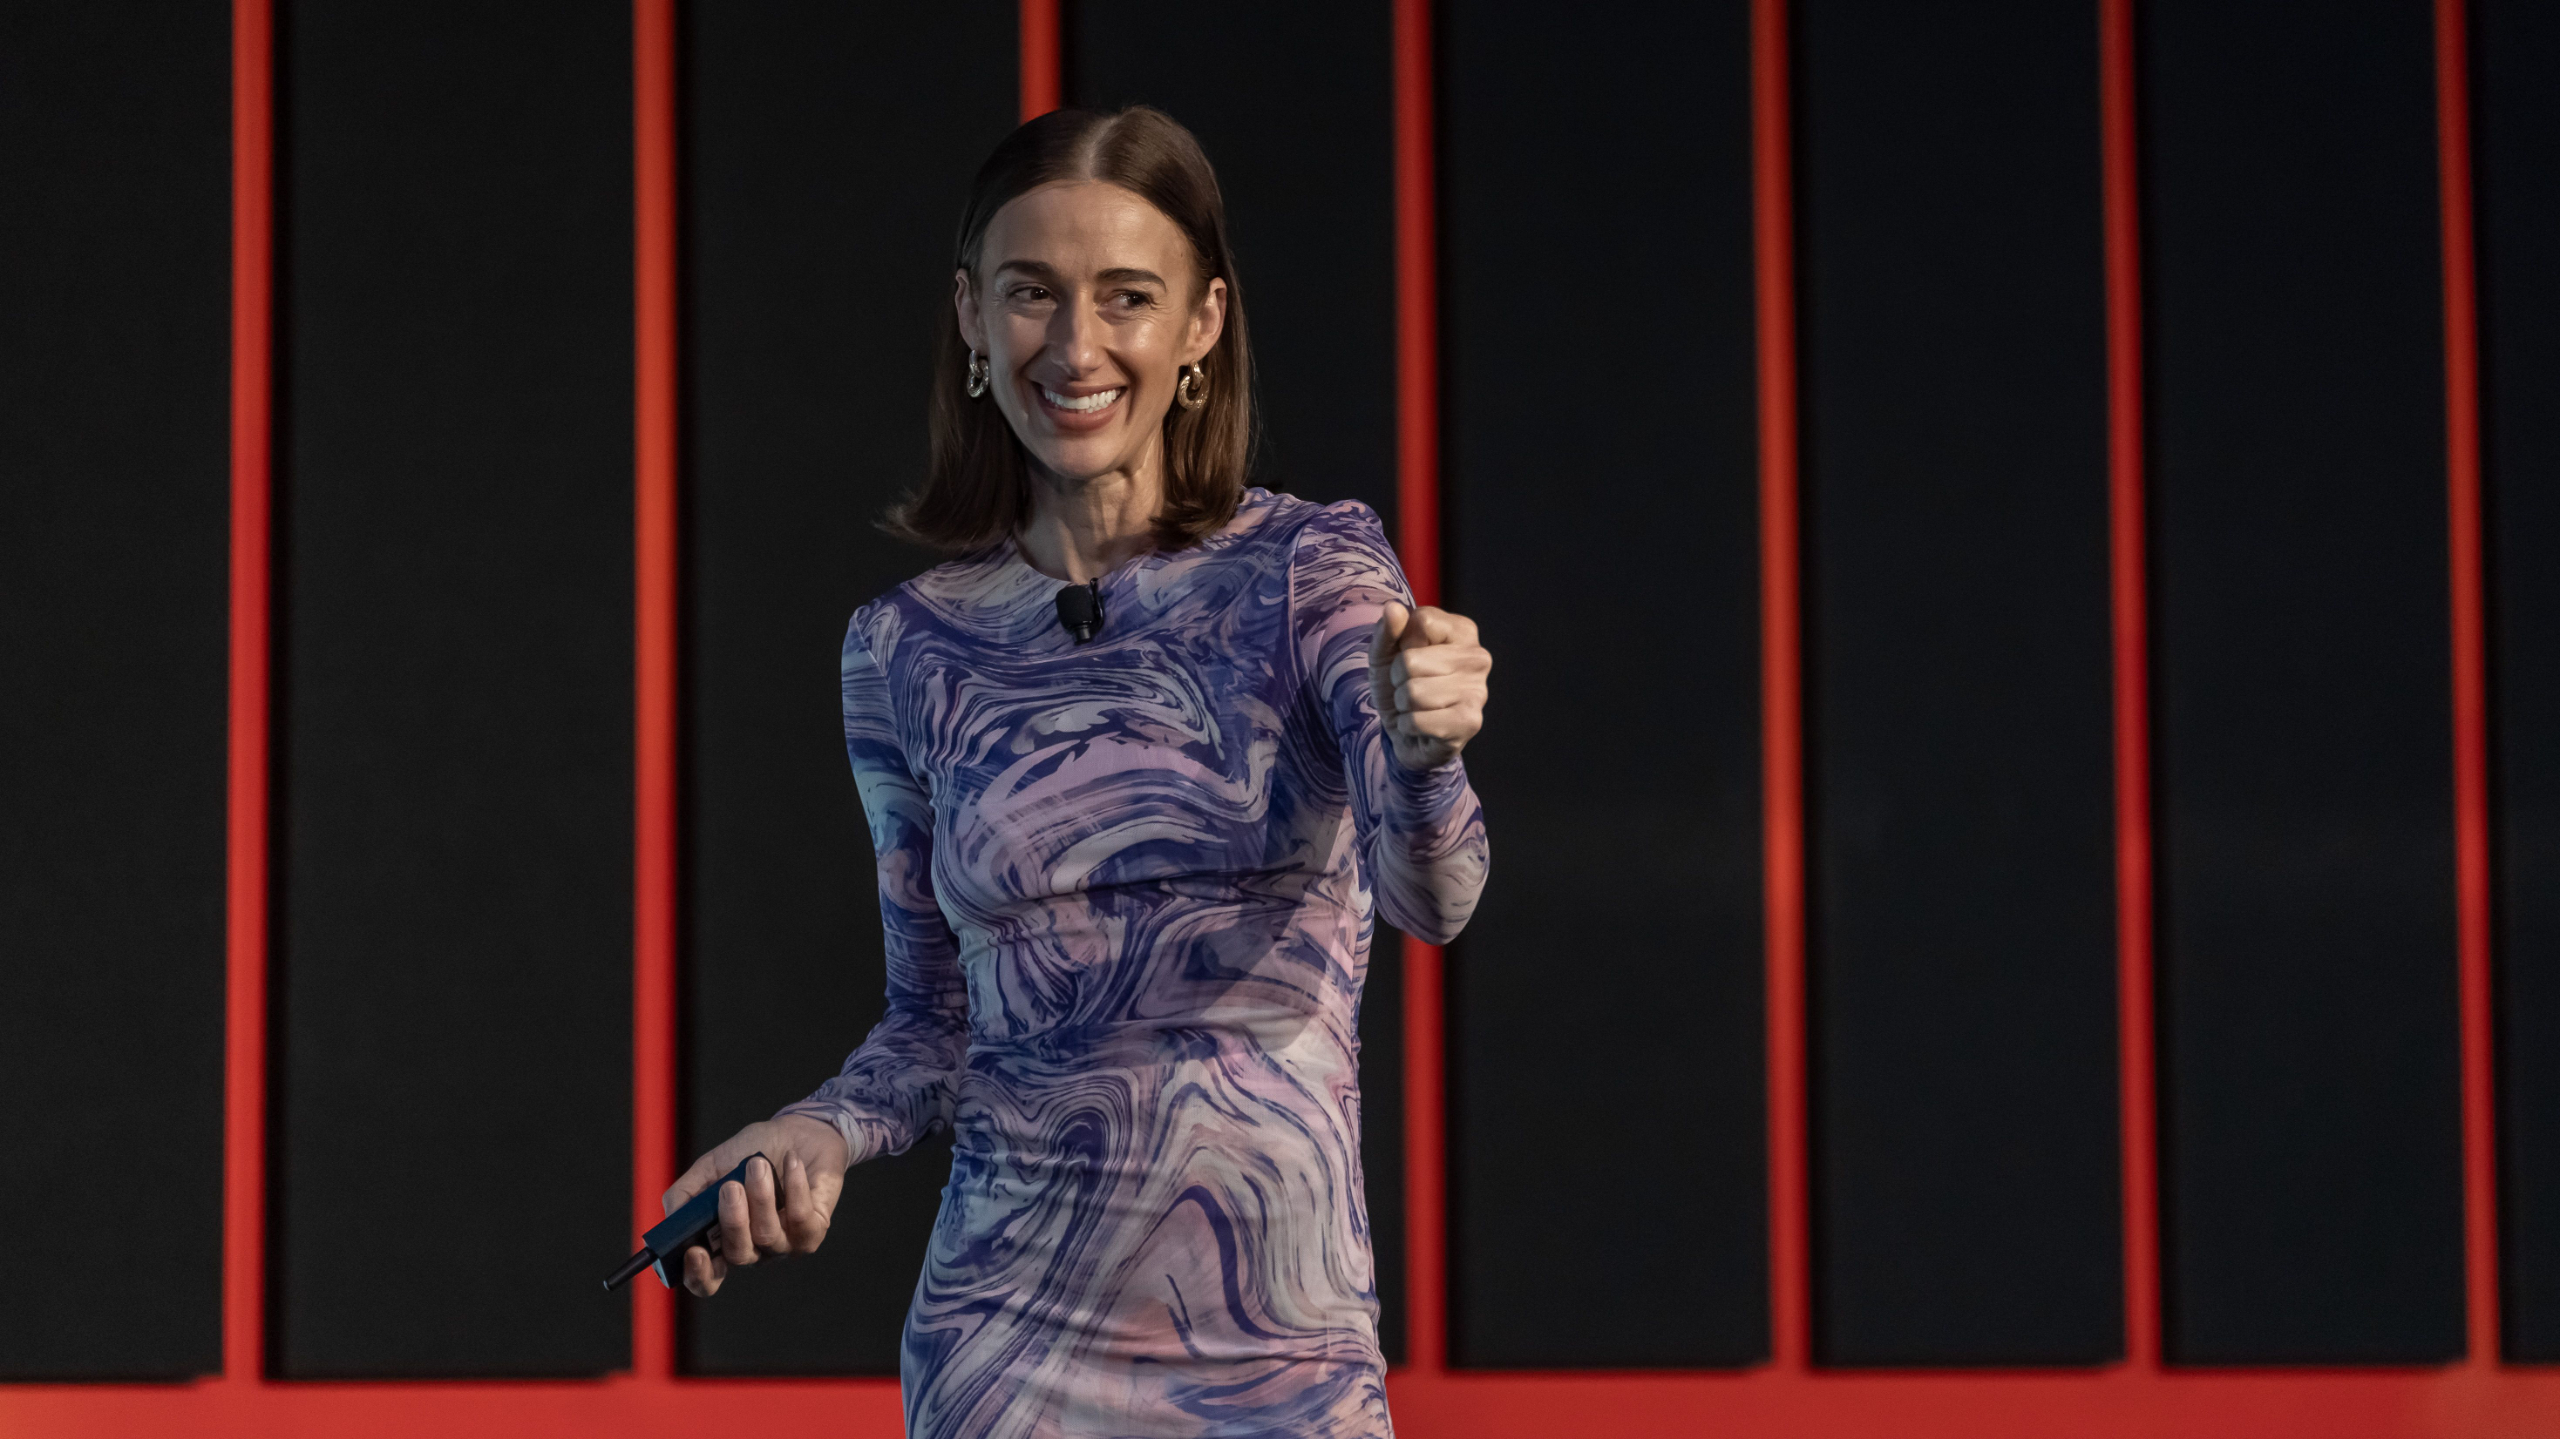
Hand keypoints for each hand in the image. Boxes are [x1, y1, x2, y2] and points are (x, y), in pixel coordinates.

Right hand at [661, 1114, 848, 1297]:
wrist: (800, 1131)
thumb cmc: (755, 1151)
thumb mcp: (713, 1166)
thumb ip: (687, 1192)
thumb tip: (671, 1217)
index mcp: (724, 1240)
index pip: (708, 1278)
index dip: (699, 1274)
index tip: (693, 1252)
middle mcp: (755, 1249)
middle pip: (738, 1255)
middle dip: (732, 1221)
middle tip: (730, 1187)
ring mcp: (785, 1244)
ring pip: (768, 1236)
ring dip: (761, 1197)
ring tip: (758, 1164)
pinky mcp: (814, 1231)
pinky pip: (801, 1219)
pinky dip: (795, 1186)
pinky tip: (792, 1162)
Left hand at [1367, 601, 1490, 769]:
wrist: (1407, 731)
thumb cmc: (1401, 684)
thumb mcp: (1385, 653)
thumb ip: (1387, 629)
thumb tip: (1393, 607)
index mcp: (1463, 631)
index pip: (1422, 621)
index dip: (1403, 642)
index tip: (1412, 656)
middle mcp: (1478, 658)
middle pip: (1411, 660)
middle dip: (1398, 678)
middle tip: (1411, 687)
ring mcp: (1478, 691)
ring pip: (1413, 692)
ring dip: (1403, 704)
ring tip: (1416, 706)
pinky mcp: (1470, 722)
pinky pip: (1417, 721)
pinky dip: (1408, 726)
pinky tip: (1422, 726)